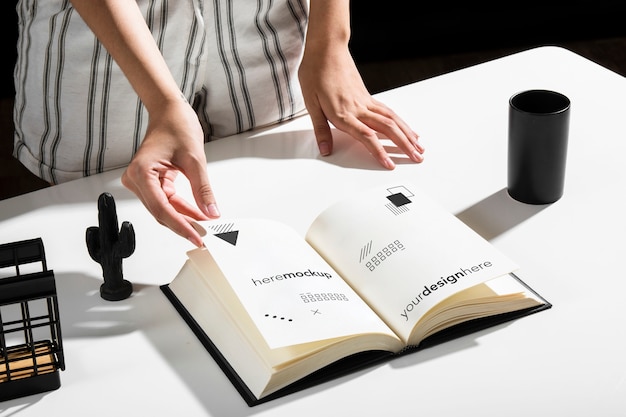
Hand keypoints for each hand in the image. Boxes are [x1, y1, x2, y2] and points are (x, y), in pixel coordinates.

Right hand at [121, 100, 219, 246]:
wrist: (170, 110)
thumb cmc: (177, 125)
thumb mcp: (195, 159)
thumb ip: (203, 189)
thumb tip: (211, 212)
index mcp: (141, 172)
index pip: (161, 209)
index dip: (180, 226)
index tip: (196, 237)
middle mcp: (136, 179)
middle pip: (160, 212)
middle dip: (184, 224)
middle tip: (205, 235)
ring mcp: (141, 181)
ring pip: (163, 209)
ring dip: (184, 218)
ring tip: (205, 226)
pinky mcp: (150, 181)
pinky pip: (165, 201)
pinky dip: (181, 209)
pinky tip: (197, 214)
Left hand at [298, 44, 423, 168]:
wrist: (327, 48)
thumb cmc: (316, 72)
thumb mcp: (311, 103)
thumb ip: (320, 129)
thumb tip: (325, 150)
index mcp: (344, 112)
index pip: (366, 136)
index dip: (379, 151)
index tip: (389, 164)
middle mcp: (359, 108)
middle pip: (388, 128)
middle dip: (404, 145)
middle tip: (417, 158)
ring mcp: (366, 101)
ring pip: (393, 119)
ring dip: (408, 134)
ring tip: (419, 147)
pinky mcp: (368, 96)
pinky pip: (389, 111)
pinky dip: (401, 123)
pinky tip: (408, 129)